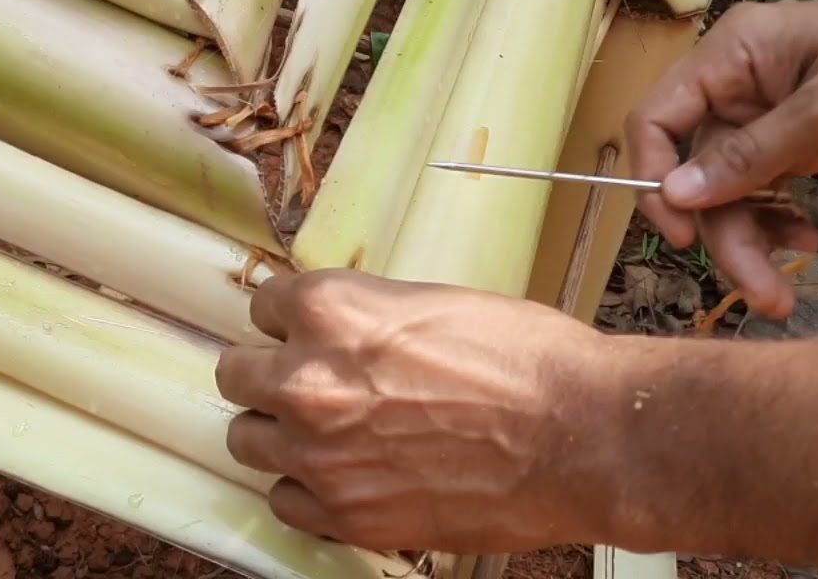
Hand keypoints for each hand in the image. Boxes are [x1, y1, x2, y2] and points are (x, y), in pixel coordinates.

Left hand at [214, 269, 614, 554]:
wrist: (582, 435)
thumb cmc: (526, 361)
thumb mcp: (431, 304)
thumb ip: (364, 317)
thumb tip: (335, 330)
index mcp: (331, 311)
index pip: (262, 305)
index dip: (288, 321)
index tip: (302, 333)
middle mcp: (308, 380)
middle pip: (235, 374)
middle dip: (267, 375)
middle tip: (306, 384)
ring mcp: (319, 453)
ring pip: (245, 439)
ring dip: (278, 433)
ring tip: (325, 434)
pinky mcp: (345, 514)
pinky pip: (283, 501)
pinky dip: (306, 490)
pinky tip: (344, 477)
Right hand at [625, 0, 817, 318]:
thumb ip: (753, 152)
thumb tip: (675, 194)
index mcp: (733, 55)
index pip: (658, 116)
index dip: (654, 175)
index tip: (682, 233)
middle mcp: (738, 85)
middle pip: (696, 170)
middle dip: (725, 232)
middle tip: (759, 291)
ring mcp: (767, 116)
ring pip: (730, 192)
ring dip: (752, 244)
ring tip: (781, 296)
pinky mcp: (798, 143)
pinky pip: (766, 192)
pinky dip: (781, 224)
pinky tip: (808, 244)